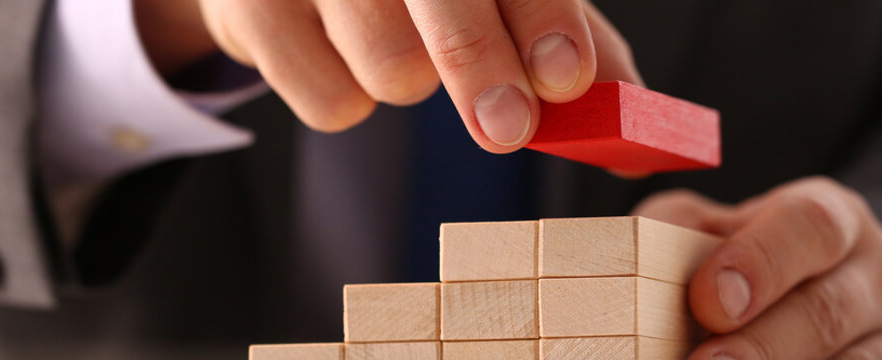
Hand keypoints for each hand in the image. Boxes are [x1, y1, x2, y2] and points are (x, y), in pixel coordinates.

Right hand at [196, 0, 642, 152]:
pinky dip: (349, 101)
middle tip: (504, 127)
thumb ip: (561, 38)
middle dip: (480, 68)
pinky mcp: (250, 5)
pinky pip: (330, 102)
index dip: (541, 15)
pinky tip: (338, 56)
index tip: (563, 76)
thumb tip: (631, 121)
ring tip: (392, 50)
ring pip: (389, 67)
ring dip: (408, 82)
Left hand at [632, 177, 881, 358]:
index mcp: (829, 219)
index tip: (709, 301)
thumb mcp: (708, 232)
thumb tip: (638, 254)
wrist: (806, 298)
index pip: (809, 226)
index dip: (759, 261)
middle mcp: (875, 276)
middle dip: (761, 345)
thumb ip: (676, 235)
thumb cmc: (740, 262)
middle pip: (827, 310)